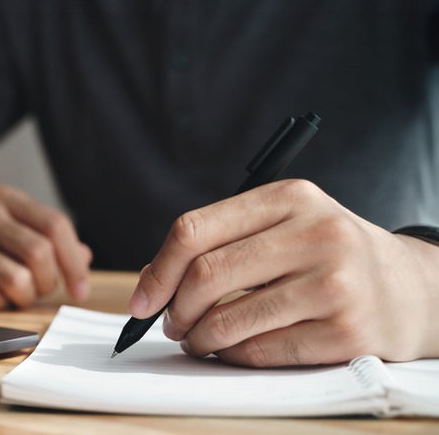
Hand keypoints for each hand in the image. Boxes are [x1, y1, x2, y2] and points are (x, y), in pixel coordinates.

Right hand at [0, 185, 91, 310]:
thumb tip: (84, 257)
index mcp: (6, 199)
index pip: (55, 225)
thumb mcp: (14, 229)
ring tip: (16, 293)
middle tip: (39, 289)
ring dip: (24, 296)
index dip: (74, 262)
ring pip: (16, 278)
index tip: (80, 290)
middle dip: (47, 281)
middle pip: (38, 252)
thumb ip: (50, 241)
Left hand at [131, 179, 438, 366]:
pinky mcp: (347, 331)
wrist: (413, 289)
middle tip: (170, 325)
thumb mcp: (284, 226)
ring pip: (229, 319)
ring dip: (198, 339)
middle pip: (207, 274)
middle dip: (174, 309)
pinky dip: (232, 356)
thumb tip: (151, 281)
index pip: (194, 229)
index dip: (157, 271)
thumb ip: (222, 243)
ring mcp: (335, 283)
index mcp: (289, 197)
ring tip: (198, 340)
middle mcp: (315, 233)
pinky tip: (232, 350)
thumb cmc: (330, 256)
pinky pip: (260, 351)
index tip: (142, 301)